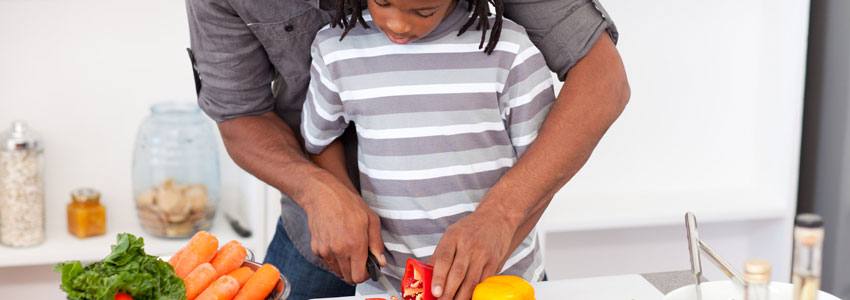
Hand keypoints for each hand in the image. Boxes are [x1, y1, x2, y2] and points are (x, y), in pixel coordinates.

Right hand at [299, 170, 385, 284]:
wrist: (322, 195)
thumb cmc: (347, 204)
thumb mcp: (371, 219)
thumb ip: (377, 243)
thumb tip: (381, 261)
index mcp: (354, 245)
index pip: (359, 277)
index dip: (366, 275)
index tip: (368, 267)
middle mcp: (338, 252)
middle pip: (348, 278)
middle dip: (356, 271)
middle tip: (360, 259)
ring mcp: (325, 251)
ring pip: (337, 271)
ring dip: (345, 266)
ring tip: (348, 249)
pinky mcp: (316, 249)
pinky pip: (328, 262)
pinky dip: (334, 258)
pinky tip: (337, 243)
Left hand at [430, 208, 515, 299]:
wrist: (497, 218)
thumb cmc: (470, 228)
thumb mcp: (451, 234)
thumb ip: (439, 254)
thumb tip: (426, 275)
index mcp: (453, 237)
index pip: (444, 259)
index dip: (439, 277)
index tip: (435, 292)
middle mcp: (468, 246)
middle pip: (457, 274)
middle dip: (448, 293)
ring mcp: (482, 255)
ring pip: (471, 282)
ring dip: (461, 297)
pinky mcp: (493, 263)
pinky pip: (483, 282)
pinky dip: (474, 293)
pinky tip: (468, 298)